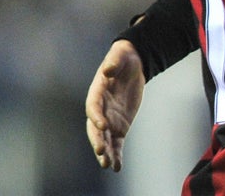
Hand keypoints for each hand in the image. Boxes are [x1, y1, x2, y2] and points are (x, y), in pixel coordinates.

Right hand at [85, 39, 145, 171]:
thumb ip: (113, 62)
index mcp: (96, 93)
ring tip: (108, 165)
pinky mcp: (119, 126)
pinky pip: (117, 142)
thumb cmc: (122, 59)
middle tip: (101, 151)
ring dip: (105, 153)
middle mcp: (100, 110)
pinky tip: (117, 167)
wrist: (130, 64)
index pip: (93, 108)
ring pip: (105, 140)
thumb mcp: (119, 56)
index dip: (96, 117)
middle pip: (95, 129)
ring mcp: (109, 120)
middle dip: (97, 140)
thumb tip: (108, 69)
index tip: (103, 125)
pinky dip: (117, 154)